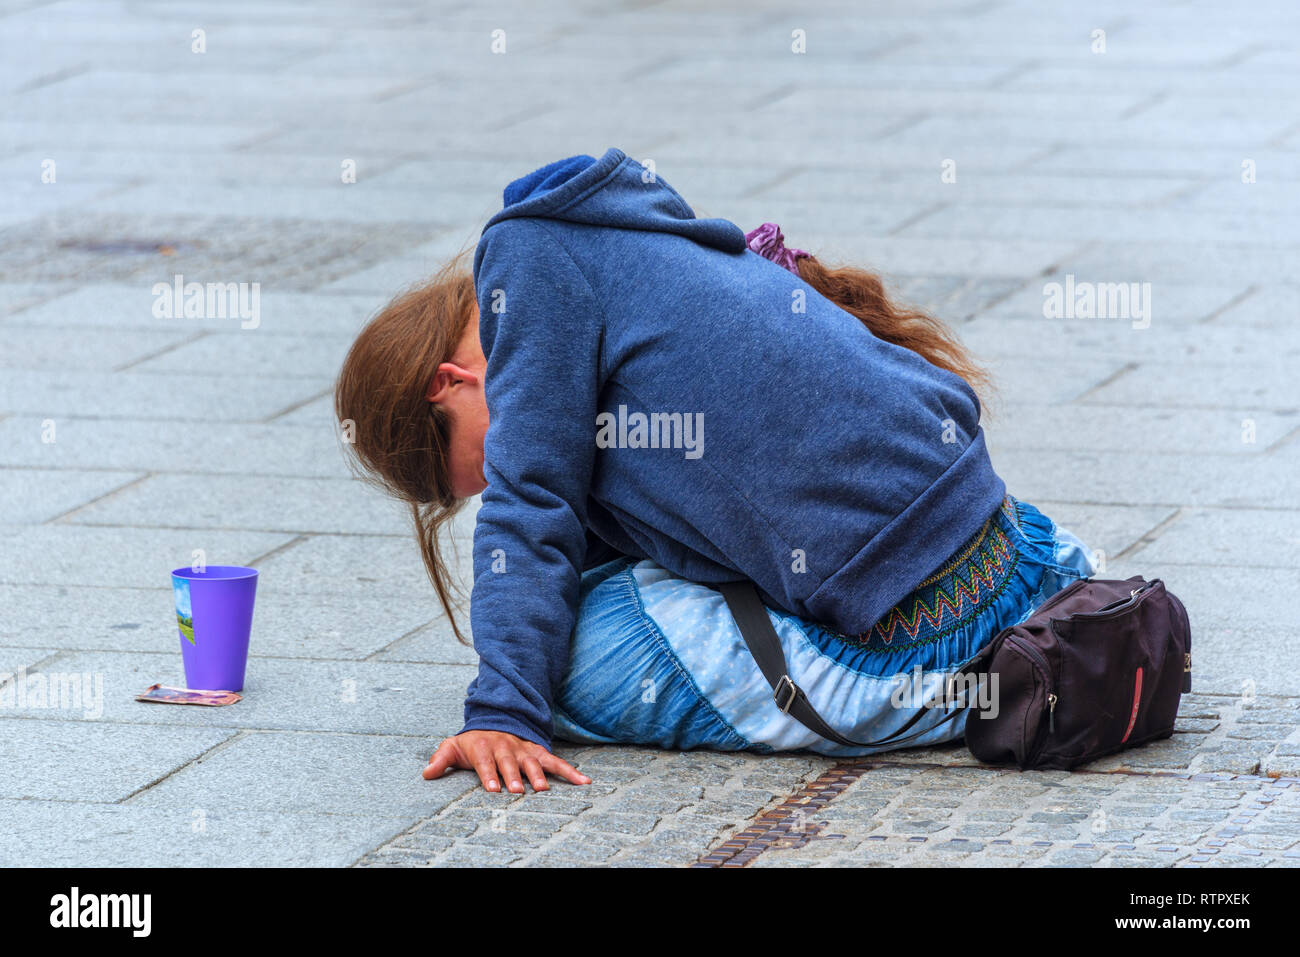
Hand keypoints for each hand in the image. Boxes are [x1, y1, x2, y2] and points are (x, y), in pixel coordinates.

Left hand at [422, 730, 591, 792]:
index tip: (492, 788)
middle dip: (514, 775)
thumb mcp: (453, 746)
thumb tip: (426, 773)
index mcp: (483, 746)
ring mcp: (523, 749)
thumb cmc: (472, 743)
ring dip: (537, 774)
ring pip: (532, 762)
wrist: (496, 721)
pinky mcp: (538, 752)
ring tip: (542, 789)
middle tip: (517, 790)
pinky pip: (556, 762)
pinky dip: (570, 771)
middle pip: (510, 762)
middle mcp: (505, 747)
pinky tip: (584, 782)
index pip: (485, 761)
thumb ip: (441, 758)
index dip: (489, 774)